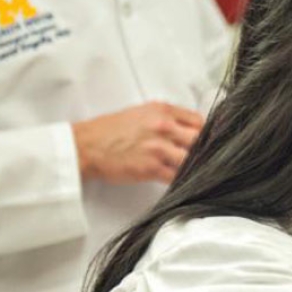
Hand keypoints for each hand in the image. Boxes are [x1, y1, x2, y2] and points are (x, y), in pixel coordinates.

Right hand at [72, 101, 203, 183]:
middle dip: (203, 150)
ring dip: (194, 166)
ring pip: (192, 159)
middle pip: (200, 140)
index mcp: (163, 110)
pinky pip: (178, 176)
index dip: (205, 133)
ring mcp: (158, 148)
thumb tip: (189, 129)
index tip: (205, 141)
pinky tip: (181, 180)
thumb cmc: (111, 130)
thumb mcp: (142, 112)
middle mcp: (163, 126)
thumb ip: (167, 118)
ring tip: (194, 171)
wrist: (86, 146)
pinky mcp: (151, 168)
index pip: (199, 121)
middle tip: (203, 158)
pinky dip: (182, 180)